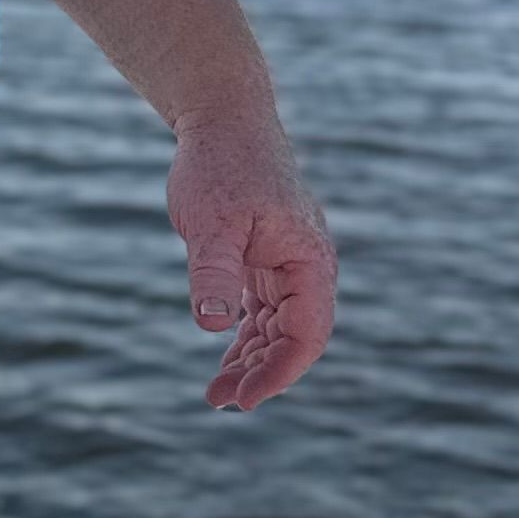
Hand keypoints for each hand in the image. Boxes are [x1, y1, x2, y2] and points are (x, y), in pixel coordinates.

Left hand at [168, 111, 335, 412]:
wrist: (221, 116)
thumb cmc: (219, 163)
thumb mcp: (210, 223)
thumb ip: (214, 273)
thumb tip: (213, 325)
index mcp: (308, 258)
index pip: (308, 333)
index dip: (280, 372)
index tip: (244, 399)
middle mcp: (306, 265)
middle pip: (294, 337)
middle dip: (261, 373)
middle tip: (219, 401)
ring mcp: (286, 262)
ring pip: (278, 327)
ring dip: (252, 360)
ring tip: (216, 392)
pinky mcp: (263, 257)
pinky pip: (263, 310)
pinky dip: (245, 335)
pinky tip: (225, 357)